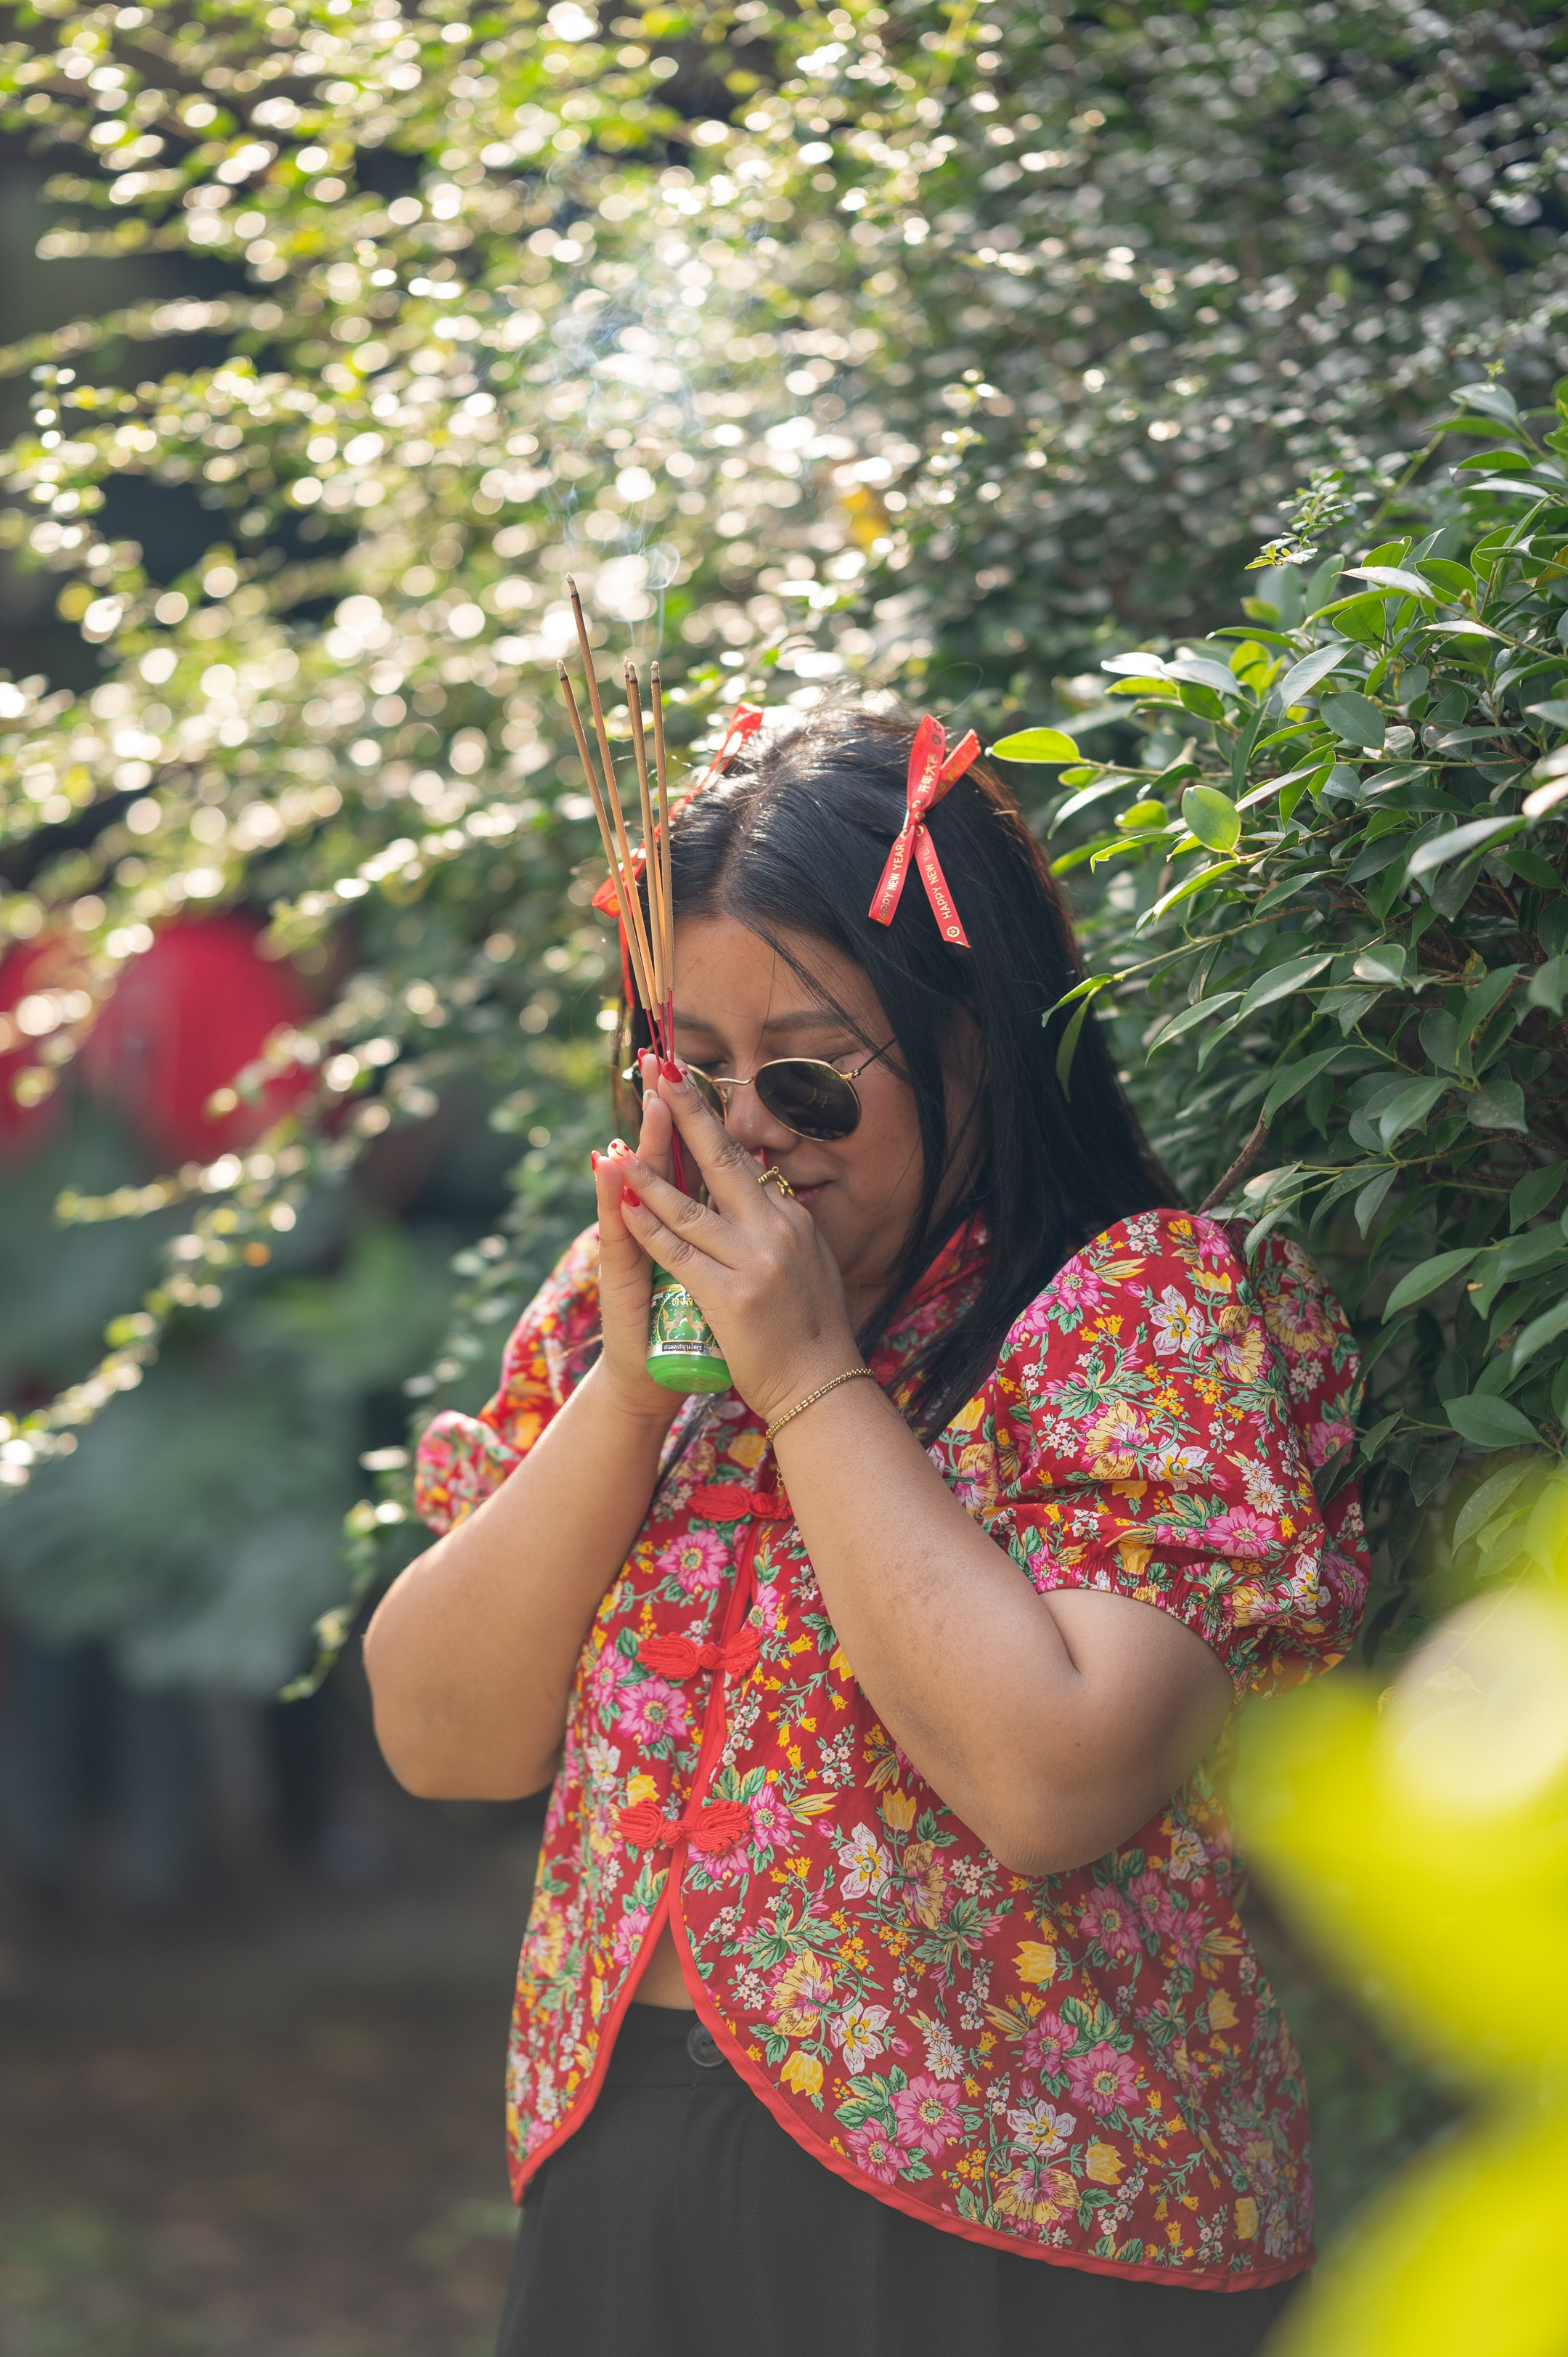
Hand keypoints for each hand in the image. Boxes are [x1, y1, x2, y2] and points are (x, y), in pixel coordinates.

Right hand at [589, 1072, 685, 1431]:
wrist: (651, 1382)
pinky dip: (613, 1197)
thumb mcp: (714, 1275)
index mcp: (686, 1229)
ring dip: (644, 1142)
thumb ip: (717, 1234)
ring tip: (647, 1100)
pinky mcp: (615, 1275)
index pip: (692, 1163)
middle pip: (663, 1160)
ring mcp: (629, 1249)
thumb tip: (743, 1191)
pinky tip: (607, 1164)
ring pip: (637, 1185)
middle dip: (667, 1113)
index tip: (698, 1074)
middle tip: (662, 1062)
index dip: (694, 1120)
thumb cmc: (690, 1328)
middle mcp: (650, 1229)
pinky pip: (618, 1231)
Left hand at [613, 1056, 861, 1425]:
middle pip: (721, 1159)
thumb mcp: (806, 1263)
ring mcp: (755, 1262)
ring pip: (691, 1206)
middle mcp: (776, 1230)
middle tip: (659, 1069)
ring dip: (651, 1172)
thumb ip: (779, 1226)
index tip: (684, 1084)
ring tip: (620, 1142)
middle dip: (685, 1111)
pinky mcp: (731, 1296)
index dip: (709, 1121)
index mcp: (790, 1219)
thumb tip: (764, 1189)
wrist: (820, 1386)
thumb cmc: (809, 1331)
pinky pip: (679, 1254)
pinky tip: (625, 1207)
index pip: (741, 1161)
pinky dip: (649, 1228)